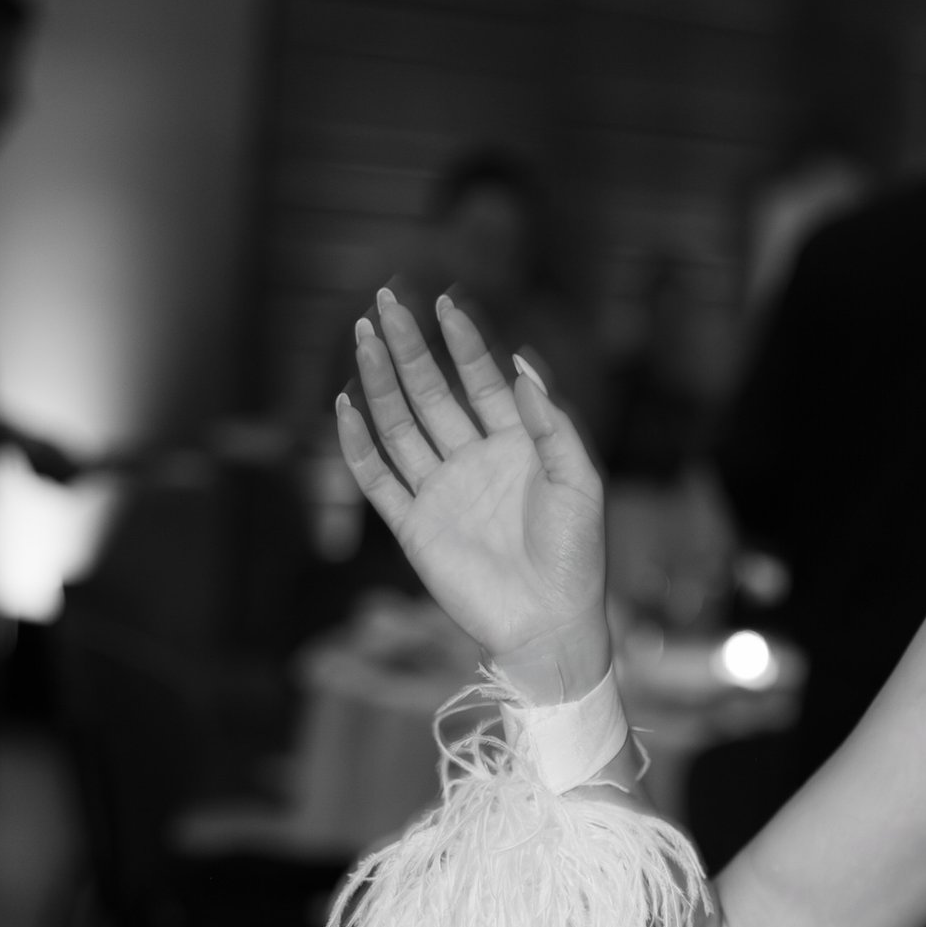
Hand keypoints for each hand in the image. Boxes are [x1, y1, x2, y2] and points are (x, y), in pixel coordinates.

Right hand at [337, 293, 610, 701]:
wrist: (549, 624)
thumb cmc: (576, 556)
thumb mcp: (580, 482)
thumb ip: (553, 424)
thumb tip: (522, 364)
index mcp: (516, 444)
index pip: (481, 380)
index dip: (464, 342)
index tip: (444, 302)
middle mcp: (473, 459)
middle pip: (432, 392)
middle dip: (409, 348)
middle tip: (384, 303)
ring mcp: (440, 490)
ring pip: (400, 425)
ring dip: (380, 383)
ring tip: (363, 338)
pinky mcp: (414, 525)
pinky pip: (377, 478)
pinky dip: (358, 445)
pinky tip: (345, 406)